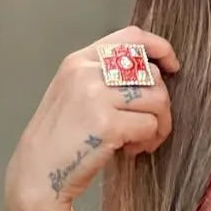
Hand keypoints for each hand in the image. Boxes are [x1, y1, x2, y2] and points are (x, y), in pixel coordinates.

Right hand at [5, 26, 180, 210]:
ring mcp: (96, 96)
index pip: (131, 38)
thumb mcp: (74, 92)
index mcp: (79, 60)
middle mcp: (87, 72)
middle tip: (149, 126)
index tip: (172, 66)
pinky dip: (148, 140)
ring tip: (140, 140)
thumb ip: (106, 77)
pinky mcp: (107, 123)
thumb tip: (154, 74)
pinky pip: (150, 125)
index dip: (160, 48)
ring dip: (159, 124)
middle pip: (152, 74)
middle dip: (161, 103)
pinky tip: (130, 150)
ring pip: (158, 100)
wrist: (38, 172)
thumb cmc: (61, 138)